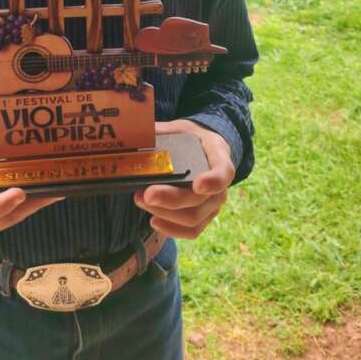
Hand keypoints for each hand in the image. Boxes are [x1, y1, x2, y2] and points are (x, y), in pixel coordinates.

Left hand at [133, 120, 234, 239]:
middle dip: (172, 200)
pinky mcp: (205, 217)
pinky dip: (172, 229)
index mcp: (218, 156)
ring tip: (140, 199)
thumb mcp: (180, 128)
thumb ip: (161, 131)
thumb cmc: (189, 138)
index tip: (197, 185)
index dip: (213, 181)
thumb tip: (137, 133)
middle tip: (146, 194)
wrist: (201, 149)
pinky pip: (192, 231)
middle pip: (201, 199)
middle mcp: (221, 184)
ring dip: (165, 213)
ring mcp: (214, 203)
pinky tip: (153, 220)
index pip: (224, 172)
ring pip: (194, 218)